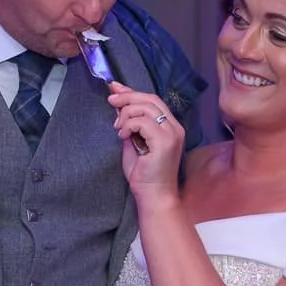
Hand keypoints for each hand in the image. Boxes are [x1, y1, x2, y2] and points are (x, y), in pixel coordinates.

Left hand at [106, 83, 183, 209]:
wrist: (154, 197)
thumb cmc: (144, 175)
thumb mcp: (133, 143)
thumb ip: (130, 125)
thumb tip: (119, 107)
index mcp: (170, 126)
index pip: (152, 100)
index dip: (132, 91)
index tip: (115, 88)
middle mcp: (175, 127)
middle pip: (150, 99)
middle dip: (127, 97)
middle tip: (110, 101)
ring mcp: (172, 133)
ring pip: (145, 108)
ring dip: (126, 115)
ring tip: (118, 129)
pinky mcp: (164, 141)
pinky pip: (142, 122)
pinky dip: (128, 125)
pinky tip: (123, 137)